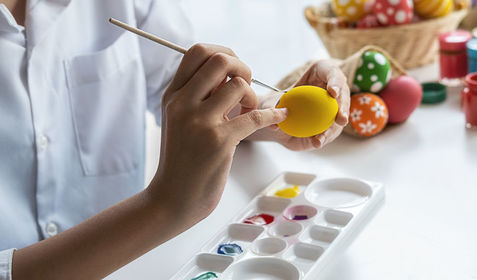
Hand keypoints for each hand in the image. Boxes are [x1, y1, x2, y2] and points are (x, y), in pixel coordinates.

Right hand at [149, 44, 286, 220]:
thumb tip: (230, 74)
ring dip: (252, 97)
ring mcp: (199, 122)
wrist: (172, 198)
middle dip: (243, 68)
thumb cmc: (183, 159)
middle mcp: (182, 103)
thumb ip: (199, 96)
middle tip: (246, 88)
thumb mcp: (181, 120)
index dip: (224, 53)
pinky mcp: (218, 141)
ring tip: (248, 114)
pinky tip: (281, 117)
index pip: (197, 51)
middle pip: (220, 60)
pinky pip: (255, 117)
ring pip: (238, 86)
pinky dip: (274, 115)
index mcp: (173, 95)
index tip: (234, 71)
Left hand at [249, 60, 349, 150]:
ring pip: (339, 116)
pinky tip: (317, 142)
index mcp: (322, 72)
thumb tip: (274, 114)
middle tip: (341, 119)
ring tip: (324, 136)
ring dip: (333, 128)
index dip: (335, 82)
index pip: (332, 74)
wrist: (282, 115)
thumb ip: (273, 105)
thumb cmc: (279, 101)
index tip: (332, 93)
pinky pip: (331, 130)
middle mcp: (333, 87)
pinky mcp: (334, 121)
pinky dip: (324, 136)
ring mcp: (336, 105)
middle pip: (342, 97)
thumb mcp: (272, 100)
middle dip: (343, 108)